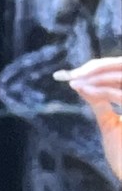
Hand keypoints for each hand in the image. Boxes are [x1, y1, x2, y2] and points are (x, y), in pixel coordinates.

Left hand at [54, 58, 121, 179]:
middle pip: (121, 67)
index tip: (77, 73)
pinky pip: (118, 94)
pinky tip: (83, 88)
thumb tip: (82, 85)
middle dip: (96, 68)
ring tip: (74, 80)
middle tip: (73, 73)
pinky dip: (100, 90)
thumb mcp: (110, 124)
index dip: (100, 68)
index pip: (120, 71)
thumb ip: (100, 103)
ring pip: (120, 76)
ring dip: (95, 76)